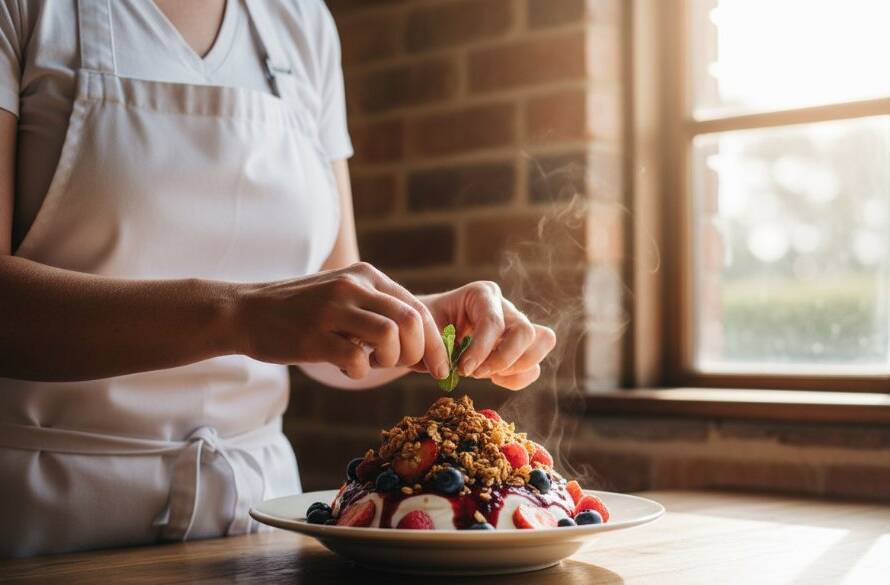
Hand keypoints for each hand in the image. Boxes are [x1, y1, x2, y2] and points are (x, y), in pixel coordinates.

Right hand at [233, 262, 449, 379]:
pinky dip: (359, 372)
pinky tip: (346, 367)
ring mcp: (332, 310)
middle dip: (419, 354)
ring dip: (390, 361)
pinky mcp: (313, 336)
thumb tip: (426, 350)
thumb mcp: (344, 298)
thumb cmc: (303, 311)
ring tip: (372, 363)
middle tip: (403, 368)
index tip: (441, 368)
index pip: (417, 308)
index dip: (435, 343)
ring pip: (389, 337)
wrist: (247, 311)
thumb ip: (381, 314)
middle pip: (411, 321)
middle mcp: (352, 287)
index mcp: (366, 276)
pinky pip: (356, 360)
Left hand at [421, 282, 555, 389]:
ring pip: (543, 342)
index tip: (463, 370)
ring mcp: (516, 327)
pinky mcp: (520, 349)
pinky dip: (517, 379)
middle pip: (526, 331)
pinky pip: (534, 367)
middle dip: (504, 358)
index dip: (481, 349)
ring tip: (487, 375)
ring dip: (517, 367)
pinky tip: (493, 379)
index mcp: (481, 294)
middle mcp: (504, 308)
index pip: (493, 321)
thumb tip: (450, 369)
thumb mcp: (423, 329)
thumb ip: (435, 346)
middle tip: (476, 373)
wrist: (425, 332)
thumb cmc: (424, 327)